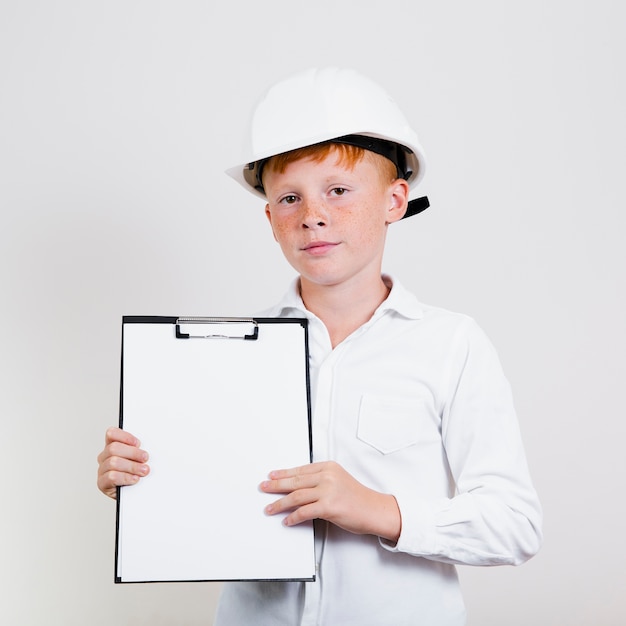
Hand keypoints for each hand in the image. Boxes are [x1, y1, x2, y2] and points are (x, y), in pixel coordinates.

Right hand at [96, 427, 149, 498]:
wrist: (134, 494)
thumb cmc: (137, 472)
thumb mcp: (139, 459)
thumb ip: (139, 451)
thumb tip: (147, 449)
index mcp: (112, 446)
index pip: (111, 434)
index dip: (124, 436)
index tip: (138, 443)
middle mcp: (105, 457)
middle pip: (113, 448)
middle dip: (133, 452)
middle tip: (145, 458)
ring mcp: (102, 470)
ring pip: (113, 462)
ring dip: (132, 466)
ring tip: (144, 471)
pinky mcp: (102, 483)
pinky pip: (111, 477)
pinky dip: (125, 477)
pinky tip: (135, 479)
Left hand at [260, 461, 400, 541]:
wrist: (374, 510)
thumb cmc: (357, 498)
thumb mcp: (339, 480)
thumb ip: (321, 480)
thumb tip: (298, 487)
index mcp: (329, 467)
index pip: (300, 470)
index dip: (284, 473)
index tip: (272, 476)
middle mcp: (327, 476)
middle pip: (295, 481)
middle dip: (276, 485)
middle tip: (264, 488)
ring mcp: (328, 491)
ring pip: (296, 496)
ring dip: (279, 503)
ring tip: (269, 508)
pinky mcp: (329, 507)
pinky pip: (304, 512)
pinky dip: (293, 517)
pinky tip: (286, 521)